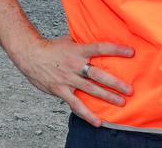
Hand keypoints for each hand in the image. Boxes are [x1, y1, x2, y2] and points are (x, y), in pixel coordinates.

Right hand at [12, 36, 133, 126]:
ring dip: (107, 97)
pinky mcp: (61, 90)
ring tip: (121, 102)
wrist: (30, 55)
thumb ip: (83, 43)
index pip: (100, 48)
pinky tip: (98, 122)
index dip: (116, 50)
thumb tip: (98, 39)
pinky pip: (76, 104)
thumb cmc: (51, 48)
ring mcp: (68, 78)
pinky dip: (87, 114)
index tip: (131, 52)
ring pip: (91, 89)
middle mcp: (74, 65)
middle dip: (115, 83)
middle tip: (129, 89)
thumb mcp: (69, 41)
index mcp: (78, 50)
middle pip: (98, 74)